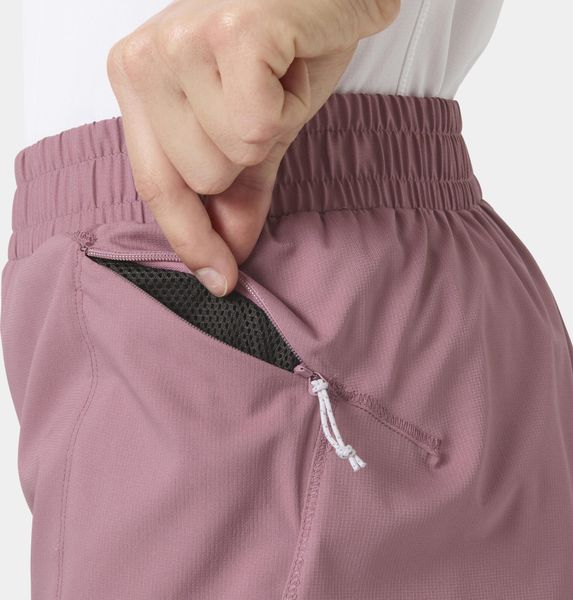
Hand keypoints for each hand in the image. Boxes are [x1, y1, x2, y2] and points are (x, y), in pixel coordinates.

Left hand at [107, 0, 399, 294]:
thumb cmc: (285, 46)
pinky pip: (259, 125)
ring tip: (277, 76)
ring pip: (233, 153)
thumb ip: (235, 191)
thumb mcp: (251, 125)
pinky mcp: (231, 32)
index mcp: (137, 79)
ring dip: (273, 124)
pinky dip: (290, 102)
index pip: (158, 183)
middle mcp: (144, 59)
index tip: (218, 277)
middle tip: (264, 95)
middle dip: (250, 150)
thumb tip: (227, 258)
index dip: (190, 237)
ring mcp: (180, 42)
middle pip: (204, 177)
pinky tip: (290, 61)